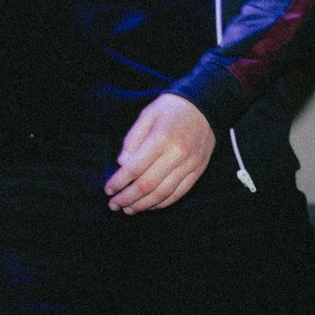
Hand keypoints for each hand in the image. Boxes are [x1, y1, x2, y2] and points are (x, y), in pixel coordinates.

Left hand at [104, 93, 213, 214]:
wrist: (206, 104)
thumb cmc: (171, 108)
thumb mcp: (148, 114)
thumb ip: (133, 139)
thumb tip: (122, 164)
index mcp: (162, 138)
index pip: (135, 168)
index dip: (119, 182)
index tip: (108, 189)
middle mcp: (177, 153)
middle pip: (148, 184)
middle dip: (127, 198)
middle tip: (114, 204)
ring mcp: (190, 164)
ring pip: (163, 193)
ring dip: (143, 205)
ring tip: (128, 209)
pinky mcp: (198, 170)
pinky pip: (179, 193)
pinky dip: (162, 203)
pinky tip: (149, 205)